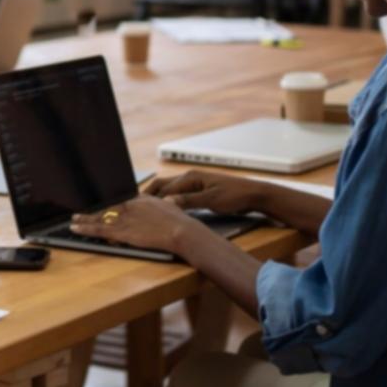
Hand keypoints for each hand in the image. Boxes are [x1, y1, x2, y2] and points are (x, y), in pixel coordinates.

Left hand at [70, 196, 202, 255]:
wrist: (181, 230)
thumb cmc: (180, 222)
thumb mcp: (170, 206)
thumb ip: (163, 205)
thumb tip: (166, 203)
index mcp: (141, 199)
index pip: (120, 202)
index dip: (110, 207)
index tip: (103, 209)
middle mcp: (130, 206)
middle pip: (107, 209)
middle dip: (93, 213)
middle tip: (79, 214)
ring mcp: (125, 219)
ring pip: (100, 219)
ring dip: (85, 221)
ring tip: (74, 221)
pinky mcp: (123, 231)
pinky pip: (100, 230)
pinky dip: (87, 229)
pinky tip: (77, 229)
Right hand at [142, 170, 265, 215]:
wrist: (253, 194)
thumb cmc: (235, 196)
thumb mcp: (210, 200)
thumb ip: (188, 201)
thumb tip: (166, 203)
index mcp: (190, 178)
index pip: (163, 189)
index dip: (148, 198)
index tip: (135, 206)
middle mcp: (189, 177)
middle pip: (161, 185)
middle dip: (147, 195)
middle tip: (133, 207)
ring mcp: (194, 183)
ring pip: (168, 189)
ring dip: (157, 197)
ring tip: (144, 209)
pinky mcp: (199, 190)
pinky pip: (177, 194)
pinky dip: (168, 200)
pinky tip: (165, 208)